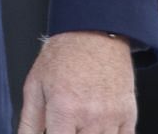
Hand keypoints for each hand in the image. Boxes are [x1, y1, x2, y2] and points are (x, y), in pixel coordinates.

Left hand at [20, 32, 136, 133]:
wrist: (94, 32)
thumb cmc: (64, 56)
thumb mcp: (35, 85)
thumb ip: (29, 122)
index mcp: (64, 109)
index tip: (53, 131)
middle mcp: (90, 116)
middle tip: (65, 124)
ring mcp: (112, 118)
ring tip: (79, 122)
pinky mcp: (128, 115)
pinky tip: (96, 126)